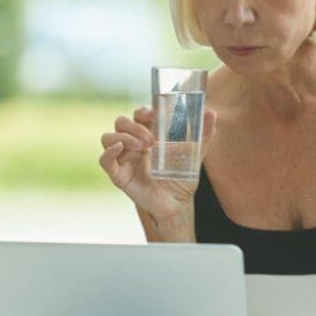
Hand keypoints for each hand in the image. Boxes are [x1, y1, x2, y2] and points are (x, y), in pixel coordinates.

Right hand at [98, 106, 216, 222]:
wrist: (178, 203)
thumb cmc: (182, 177)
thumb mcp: (195, 153)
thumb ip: (203, 134)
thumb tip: (212, 113)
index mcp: (147, 135)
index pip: (136, 115)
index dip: (141, 111)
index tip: (152, 114)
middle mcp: (132, 144)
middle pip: (120, 123)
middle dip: (134, 126)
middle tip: (151, 139)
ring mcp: (124, 159)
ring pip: (108, 137)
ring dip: (124, 138)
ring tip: (144, 148)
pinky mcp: (119, 175)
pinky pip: (104, 160)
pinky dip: (109, 152)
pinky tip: (121, 149)